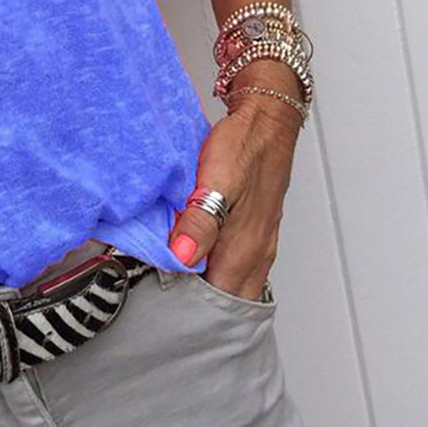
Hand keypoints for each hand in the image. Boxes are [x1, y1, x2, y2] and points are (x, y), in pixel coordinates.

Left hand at [168, 86, 301, 301]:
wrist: (265, 120)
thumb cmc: (243, 146)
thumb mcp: (217, 180)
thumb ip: (200, 221)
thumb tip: (183, 258)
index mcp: (245, 246)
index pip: (219, 301)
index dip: (191, 308)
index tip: (162, 302)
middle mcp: (255, 251)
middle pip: (227, 299)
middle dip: (197, 304)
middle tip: (162, 295)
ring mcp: (257, 241)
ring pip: (232, 282)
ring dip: (205, 285)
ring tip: (172, 278)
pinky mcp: (253, 229)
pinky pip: (234, 263)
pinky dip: (214, 267)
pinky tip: (192, 254)